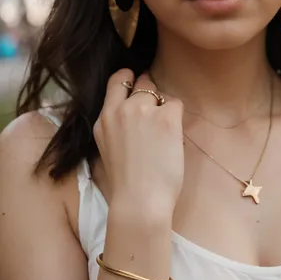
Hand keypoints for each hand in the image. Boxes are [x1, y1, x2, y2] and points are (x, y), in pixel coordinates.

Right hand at [93, 69, 183, 215]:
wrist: (139, 200)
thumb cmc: (125, 183)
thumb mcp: (107, 148)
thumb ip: (115, 126)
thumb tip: (131, 115)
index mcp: (104, 119)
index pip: (117, 81)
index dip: (130, 79)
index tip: (138, 85)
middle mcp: (121, 109)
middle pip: (142, 83)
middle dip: (150, 93)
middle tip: (157, 112)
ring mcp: (143, 110)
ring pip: (158, 91)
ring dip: (163, 106)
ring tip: (164, 132)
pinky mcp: (166, 117)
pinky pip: (175, 103)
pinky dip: (176, 116)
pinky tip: (173, 136)